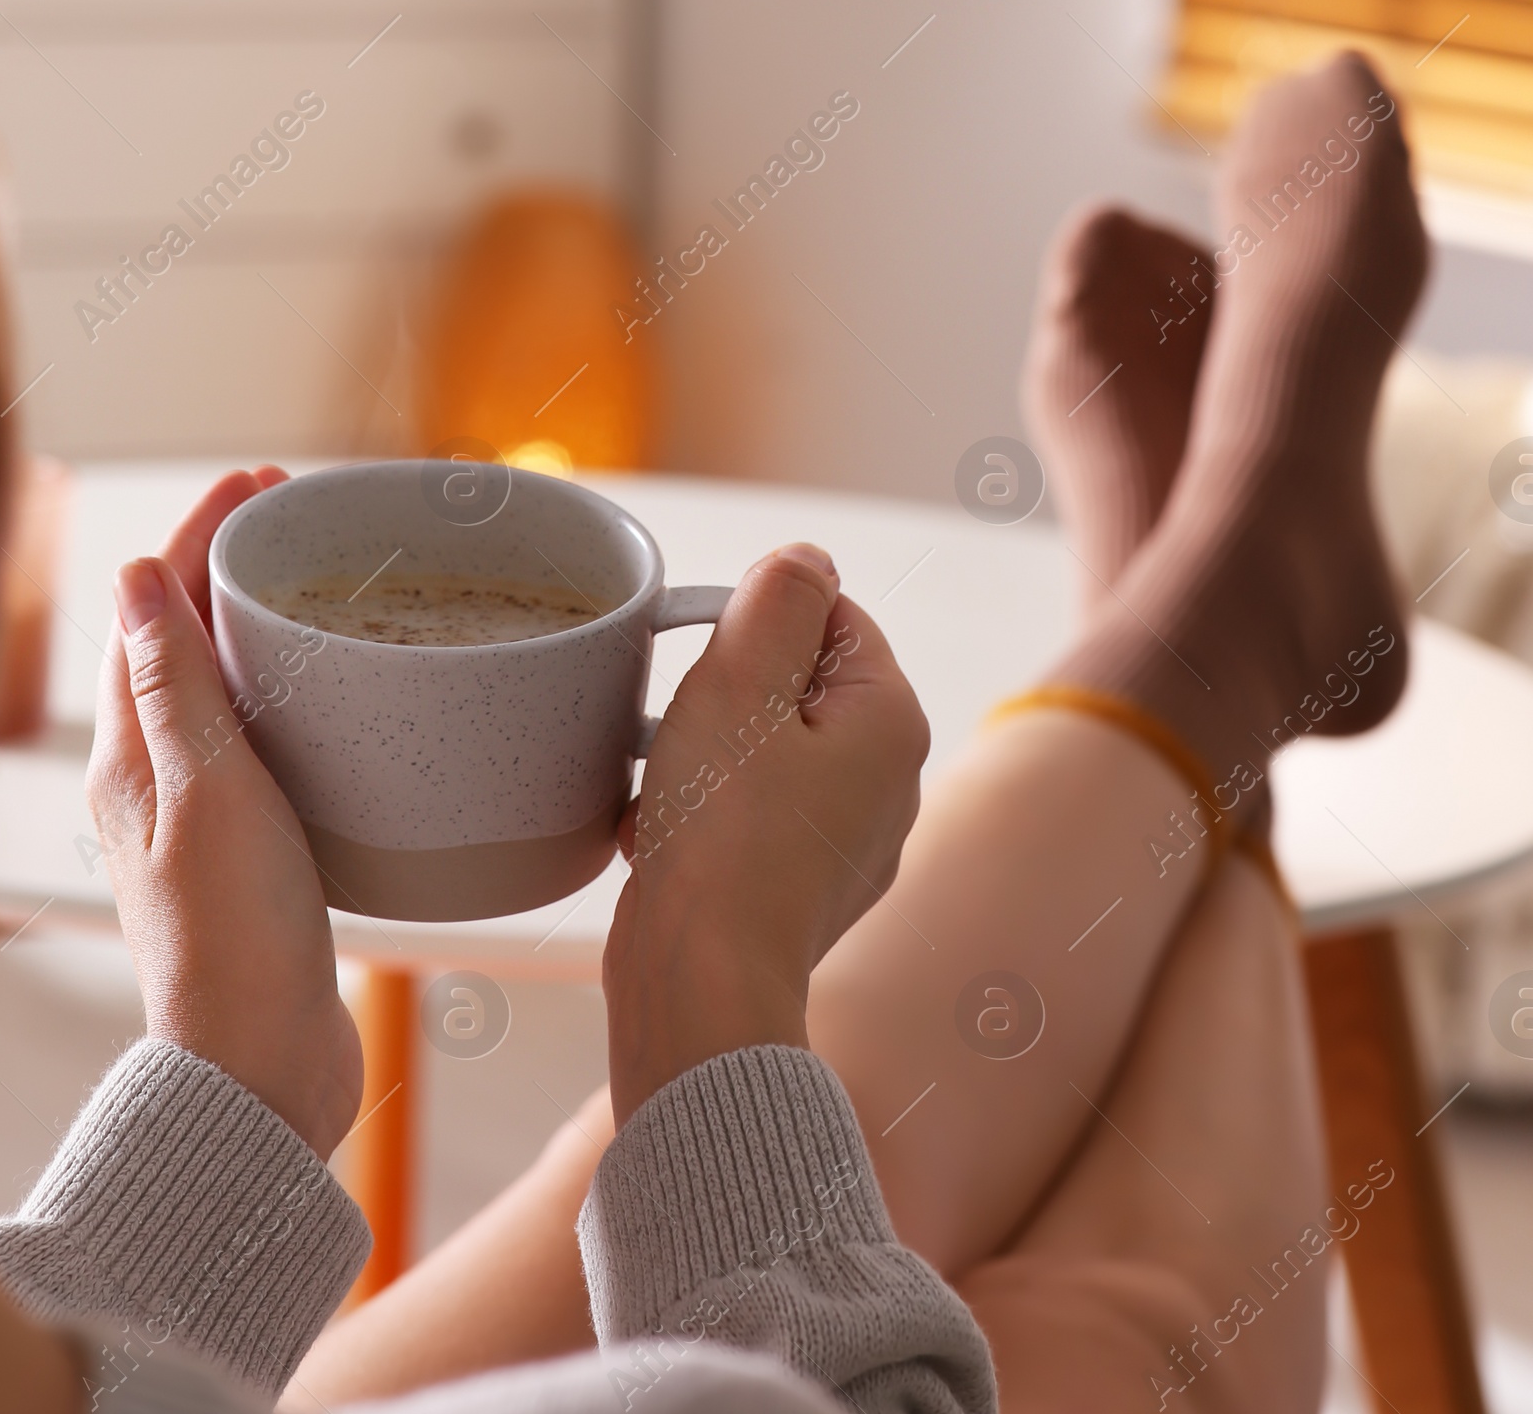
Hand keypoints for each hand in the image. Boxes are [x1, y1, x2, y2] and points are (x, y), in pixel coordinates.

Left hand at [85, 469, 361, 1160]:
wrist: (261, 1071)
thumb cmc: (234, 937)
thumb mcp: (207, 790)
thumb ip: (175, 684)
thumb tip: (138, 570)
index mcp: (132, 758)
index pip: (155, 612)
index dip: (201, 536)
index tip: (260, 483)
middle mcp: (157, 782)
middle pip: (184, 642)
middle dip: (231, 565)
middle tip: (297, 514)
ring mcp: (204, 820)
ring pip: (225, 692)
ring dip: (263, 626)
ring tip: (325, 583)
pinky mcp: (255, 855)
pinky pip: (267, 745)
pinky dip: (297, 696)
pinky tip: (348, 701)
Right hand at [604, 543, 927, 1125]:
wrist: (700, 989)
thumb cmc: (720, 834)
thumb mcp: (740, 682)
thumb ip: (778, 600)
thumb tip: (806, 558)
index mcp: (892, 721)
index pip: (831, 616)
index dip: (756, 622)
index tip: (706, 664)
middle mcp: (889, 783)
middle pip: (793, 684)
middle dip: (722, 694)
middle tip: (680, 728)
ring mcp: (847, 845)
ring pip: (760, 753)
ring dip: (698, 755)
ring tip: (660, 786)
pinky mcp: (797, 893)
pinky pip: (744, 819)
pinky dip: (696, 816)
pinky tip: (654, 837)